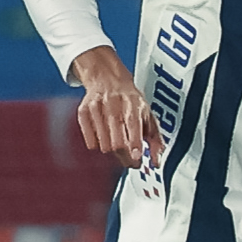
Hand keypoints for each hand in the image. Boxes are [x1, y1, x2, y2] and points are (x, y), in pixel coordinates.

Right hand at [72, 44, 159, 167]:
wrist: (108, 79)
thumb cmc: (130, 101)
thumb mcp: (149, 117)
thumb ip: (156, 141)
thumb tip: (157, 162)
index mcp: (133, 104)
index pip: (132, 125)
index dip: (134, 144)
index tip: (136, 158)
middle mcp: (114, 104)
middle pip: (117, 142)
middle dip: (126, 157)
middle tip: (131, 160)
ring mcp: (96, 108)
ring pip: (104, 145)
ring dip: (113, 153)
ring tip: (119, 146)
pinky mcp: (83, 113)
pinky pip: (90, 142)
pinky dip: (99, 146)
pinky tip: (106, 139)